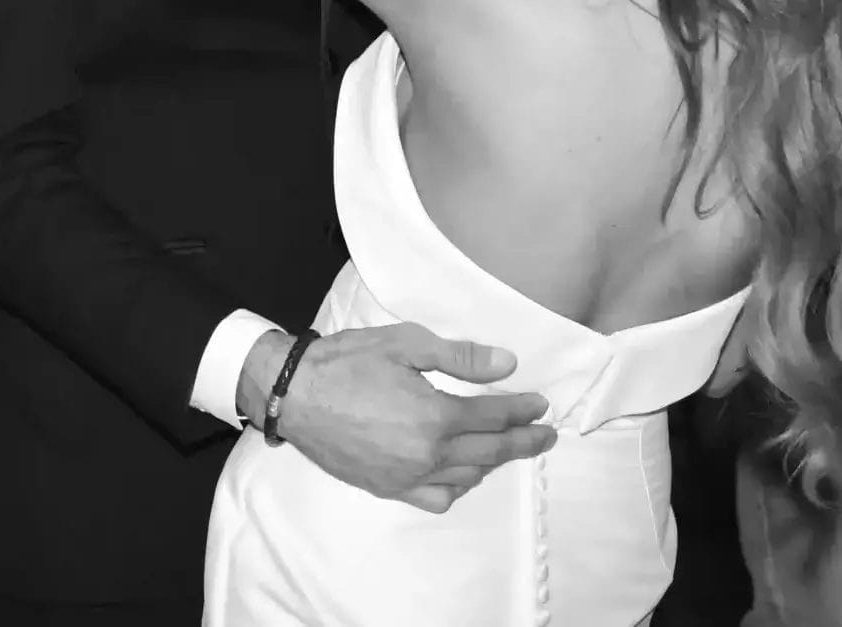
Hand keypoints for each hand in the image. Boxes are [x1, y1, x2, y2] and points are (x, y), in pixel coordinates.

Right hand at [249, 324, 554, 513]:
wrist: (295, 395)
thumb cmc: (347, 361)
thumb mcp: (405, 343)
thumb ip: (460, 357)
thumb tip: (506, 365)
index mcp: (435, 416)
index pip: (494, 416)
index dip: (522, 409)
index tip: (541, 404)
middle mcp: (427, 454)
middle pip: (489, 451)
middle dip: (522, 441)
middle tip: (546, 435)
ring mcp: (408, 476)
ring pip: (467, 475)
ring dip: (493, 462)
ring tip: (508, 448)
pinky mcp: (388, 488)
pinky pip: (437, 497)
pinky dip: (458, 486)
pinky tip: (463, 473)